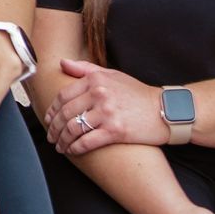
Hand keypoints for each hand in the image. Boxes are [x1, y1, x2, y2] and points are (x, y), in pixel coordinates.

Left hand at [45, 58, 167, 158]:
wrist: (166, 110)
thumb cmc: (137, 93)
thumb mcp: (113, 74)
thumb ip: (86, 69)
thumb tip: (62, 63)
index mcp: (95, 80)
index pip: (63, 96)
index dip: (52, 110)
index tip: (48, 120)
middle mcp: (99, 94)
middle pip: (65, 113)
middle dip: (54, 128)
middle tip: (51, 136)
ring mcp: (107, 113)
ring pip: (73, 129)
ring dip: (62, 140)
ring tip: (60, 146)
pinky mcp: (115, 131)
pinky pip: (87, 141)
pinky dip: (75, 148)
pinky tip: (72, 151)